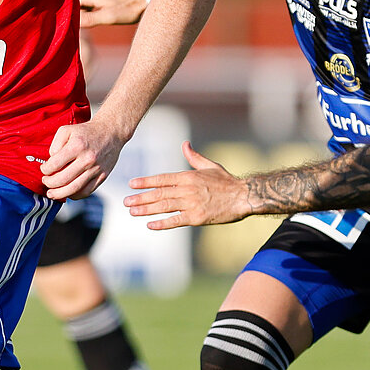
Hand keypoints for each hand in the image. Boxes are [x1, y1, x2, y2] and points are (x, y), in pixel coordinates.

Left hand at [41, 114, 126, 199]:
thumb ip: (55, 144)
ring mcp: (96, 169)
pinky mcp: (103, 176)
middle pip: (63, 179)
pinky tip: (68, 193)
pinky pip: (87, 191)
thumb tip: (51, 161)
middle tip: (45, 181)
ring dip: (60, 194)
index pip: (55, 164)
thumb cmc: (87, 132)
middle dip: (50, 183)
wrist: (111, 132)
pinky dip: (75, 195)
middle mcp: (87, 159)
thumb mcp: (67, 130)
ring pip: (74, 188)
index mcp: (77, 146)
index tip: (44, 170)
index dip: (45, 170)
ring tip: (52, 193)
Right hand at [78, 0, 146, 27]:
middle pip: (79, 0)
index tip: (72, 22)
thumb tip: (72, 21)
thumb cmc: (130, 10)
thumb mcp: (108, 18)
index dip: (70, 12)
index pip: (72, 2)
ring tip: (98, 19)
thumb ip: (89, 19)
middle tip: (85, 24)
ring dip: (89, 10)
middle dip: (79, 12)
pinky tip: (106, 12)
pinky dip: (97, 6)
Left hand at [124, 142, 253, 228]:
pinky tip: (150, 225)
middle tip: (126, 202)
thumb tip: (184, 144)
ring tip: (132, 212)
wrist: (243, 197)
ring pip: (164, 206)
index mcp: (188, 176)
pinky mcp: (197, 217)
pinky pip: (175, 220)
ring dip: (146, 209)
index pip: (162, 179)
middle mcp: (187, 189)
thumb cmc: (227, 182)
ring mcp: (191, 204)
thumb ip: (194, 157)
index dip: (146, 182)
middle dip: (141, 198)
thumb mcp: (210, 166)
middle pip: (159, 193)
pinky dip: (162, 223)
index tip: (132, 184)